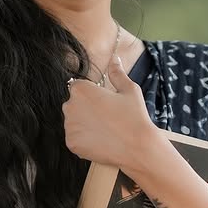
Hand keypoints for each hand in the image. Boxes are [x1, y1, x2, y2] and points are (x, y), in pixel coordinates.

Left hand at [62, 56, 158, 171]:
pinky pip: (75, 139)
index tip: (106, 104)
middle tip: (108, 119)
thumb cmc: (134, 116)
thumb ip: (117, 73)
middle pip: (74, 105)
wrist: (138, 147)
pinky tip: (101, 141)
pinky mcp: (71, 144)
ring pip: (74, 123)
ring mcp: (69, 126)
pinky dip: (85, 141)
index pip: (78, 87)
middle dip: (86, 110)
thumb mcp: (129, 89)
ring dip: (84, 125)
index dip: (92, 95)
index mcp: (81, 89)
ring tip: (106, 130)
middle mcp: (69, 106)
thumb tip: (114, 59)